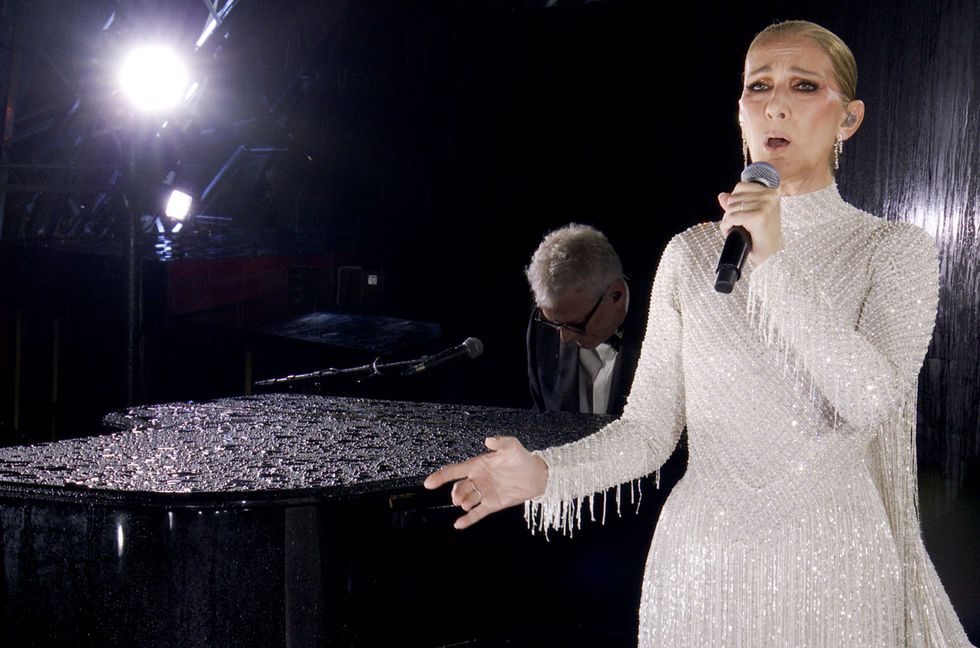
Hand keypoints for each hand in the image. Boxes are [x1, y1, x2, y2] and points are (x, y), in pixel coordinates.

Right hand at [423, 436, 548, 529]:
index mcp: (478, 465)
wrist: (537, 475)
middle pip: (459, 487)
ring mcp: (484, 493)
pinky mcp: (492, 504)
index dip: (441, 476)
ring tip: (466, 503)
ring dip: (464, 503)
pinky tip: (458, 525)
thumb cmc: (522, 458)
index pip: (455, 471)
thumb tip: (488, 440)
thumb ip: (500, 442)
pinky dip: (468, 519)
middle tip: (458, 498)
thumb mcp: (512, 446)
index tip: (428, 483)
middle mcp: (478, 480)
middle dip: (456, 493)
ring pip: (467, 500)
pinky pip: (477, 513)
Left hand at [718, 181, 781, 264]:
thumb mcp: (749, 215)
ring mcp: (765, 206)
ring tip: (735, 229)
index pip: (740, 187)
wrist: (771, 255)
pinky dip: (726, 226)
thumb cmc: (762, 236)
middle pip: (733, 198)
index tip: (738, 213)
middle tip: (736, 225)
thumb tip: (722, 196)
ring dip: (728, 221)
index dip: (733, 201)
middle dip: (729, 212)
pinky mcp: (758, 217)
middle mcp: (770, 196)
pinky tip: (730, 232)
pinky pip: (732, 218)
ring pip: (730, 208)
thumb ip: (736, 203)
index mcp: (771, 192)